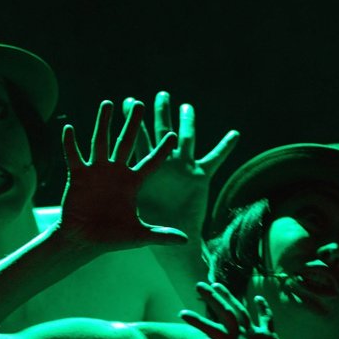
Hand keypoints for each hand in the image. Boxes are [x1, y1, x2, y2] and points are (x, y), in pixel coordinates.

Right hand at [60, 100, 184, 250]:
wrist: (84, 241)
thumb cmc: (112, 238)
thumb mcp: (139, 235)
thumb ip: (161, 234)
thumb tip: (186, 241)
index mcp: (133, 183)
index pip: (151, 162)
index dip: (161, 150)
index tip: (172, 134)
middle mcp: (116, 172)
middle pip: (126, 143)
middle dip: (132, 124)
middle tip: (139, 104)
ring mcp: (96, 172)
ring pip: (101, 142)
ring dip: (103, 123)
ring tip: (108, 103)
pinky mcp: (78, 175)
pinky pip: (73, 156)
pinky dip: (70, 143)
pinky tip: (68, 128)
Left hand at [123, 91, 238, 238]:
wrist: (171, 242)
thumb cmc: (149, 230)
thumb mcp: (134, 220)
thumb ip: (123, 206)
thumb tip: (103, 209)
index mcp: (145, 171)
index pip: (139, 141)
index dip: (134, 123)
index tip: (128, 101)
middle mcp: (165, 165)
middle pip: (160, 133)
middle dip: (160, 113)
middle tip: (159, 95)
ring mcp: (183, 169)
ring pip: (186, 138)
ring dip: (188, 122)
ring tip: (186, 106)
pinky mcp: (200, 177)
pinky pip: (215, 158)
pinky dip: (225, 147)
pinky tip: (235, 134)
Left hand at [180, 282, 306, 338]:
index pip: (215, 332)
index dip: (200, 322)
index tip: (183, 314)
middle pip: (226, 315)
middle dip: (213, 300)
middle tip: (199, 285)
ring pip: (241, 313)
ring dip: (230, 299)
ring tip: (218, 285)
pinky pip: (266, 320)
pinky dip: (263, 309)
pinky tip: (257, 298)